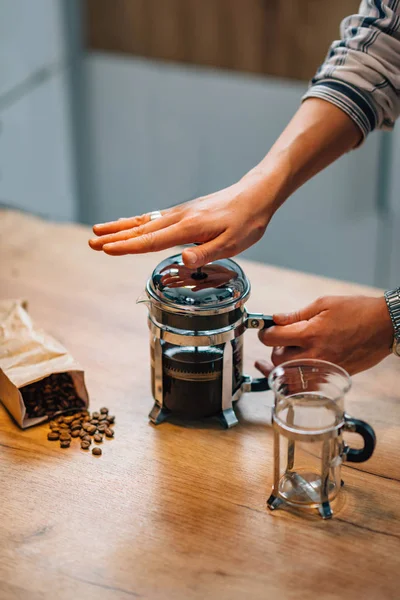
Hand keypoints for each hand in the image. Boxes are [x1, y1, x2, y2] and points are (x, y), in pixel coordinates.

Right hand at [88, 173, 278, 266]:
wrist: (256, 195)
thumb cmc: (247, 221)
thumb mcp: (233, 242)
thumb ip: (207, 251)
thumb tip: (183, 259)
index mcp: (189, 227)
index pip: (151, 240)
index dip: (127, 247)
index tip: (106, 250)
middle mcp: (180, 218)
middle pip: (141, 230)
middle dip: (115, 237)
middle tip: (91, 242)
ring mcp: (180, 213)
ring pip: (144, 222)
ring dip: (120, 228)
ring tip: (99, 231)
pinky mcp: (185, 212)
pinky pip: (154, 217)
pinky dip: (136, 222)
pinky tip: (130, 225)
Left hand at [255, 295, 393, 376]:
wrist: (385, 327)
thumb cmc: (358, 311)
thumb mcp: (324, 303)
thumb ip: (296, 314)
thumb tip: (275, 319)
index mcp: (310, 333)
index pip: (272, 337)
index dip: (265, 332)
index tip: (266, 329)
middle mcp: (314, 354)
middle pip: (276, 359)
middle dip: (274, 348)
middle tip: (282, 340)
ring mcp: (322, 368)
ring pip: (288, 375)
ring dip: (283, 365)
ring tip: (287, 353)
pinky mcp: (330, 376)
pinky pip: (305, 384)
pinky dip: (297, 377)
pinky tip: (296, 367)